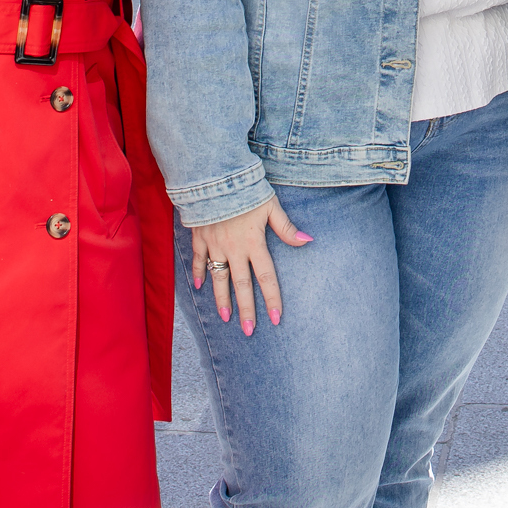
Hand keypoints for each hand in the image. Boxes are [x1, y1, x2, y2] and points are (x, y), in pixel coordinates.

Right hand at [188, 197, 308, 336]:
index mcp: (254, 243)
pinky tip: (200, 286)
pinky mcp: (200, 236)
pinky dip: (199, 272)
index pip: (266, 277)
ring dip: (222, 299)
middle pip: (241, 285)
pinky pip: (199, 259)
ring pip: (218, 278)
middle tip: (248, 330)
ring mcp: (215, 245)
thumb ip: (286, 227)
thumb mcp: (271, 206)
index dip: (272, 299)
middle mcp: (234, 249)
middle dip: (246, 310)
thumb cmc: (246, 189)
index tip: (276, 319)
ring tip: (226, 317)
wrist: (214, 177)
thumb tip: (308, 241)